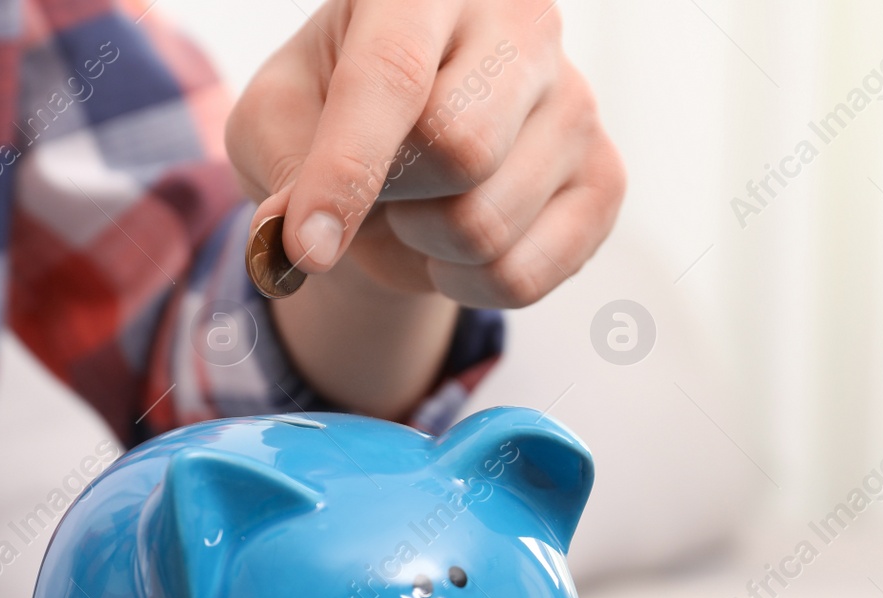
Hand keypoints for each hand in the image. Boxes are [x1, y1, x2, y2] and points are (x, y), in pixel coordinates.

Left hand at [228, 0, 624, 307]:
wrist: (406, 143)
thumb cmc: (330, 111)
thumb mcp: (278, 116)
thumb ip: (280, 161)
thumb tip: (298, 238)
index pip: (392, 74)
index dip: (346, 169)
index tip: (306, 247)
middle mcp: (522, 21)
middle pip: (460, 150)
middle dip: (392, 202)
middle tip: (375, 192)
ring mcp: (575, 100)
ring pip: (485, 226)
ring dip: (423, 247)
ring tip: (416, 211)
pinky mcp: (604, 177)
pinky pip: (522, 277)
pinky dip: (466, 286)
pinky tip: (455, 247)